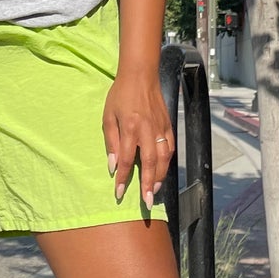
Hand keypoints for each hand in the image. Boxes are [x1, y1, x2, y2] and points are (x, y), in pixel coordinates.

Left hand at [102, 68, 174, 208]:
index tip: (118, 193)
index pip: (125, 159)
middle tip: (147, 201)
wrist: (141, 75)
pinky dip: (167, 161)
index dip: (122, 178)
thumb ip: (111, 141)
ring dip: (159, 176)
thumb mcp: (108, 116)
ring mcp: (160, 128)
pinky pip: (170, 147)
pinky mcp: (168, 125)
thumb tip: (112, 165)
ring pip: (163, 158)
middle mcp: (147, 130)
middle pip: (149, 163)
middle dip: (148, 185)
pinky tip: (162, 170)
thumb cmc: (120, 95)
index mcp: (130, 127)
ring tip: (154, 190)